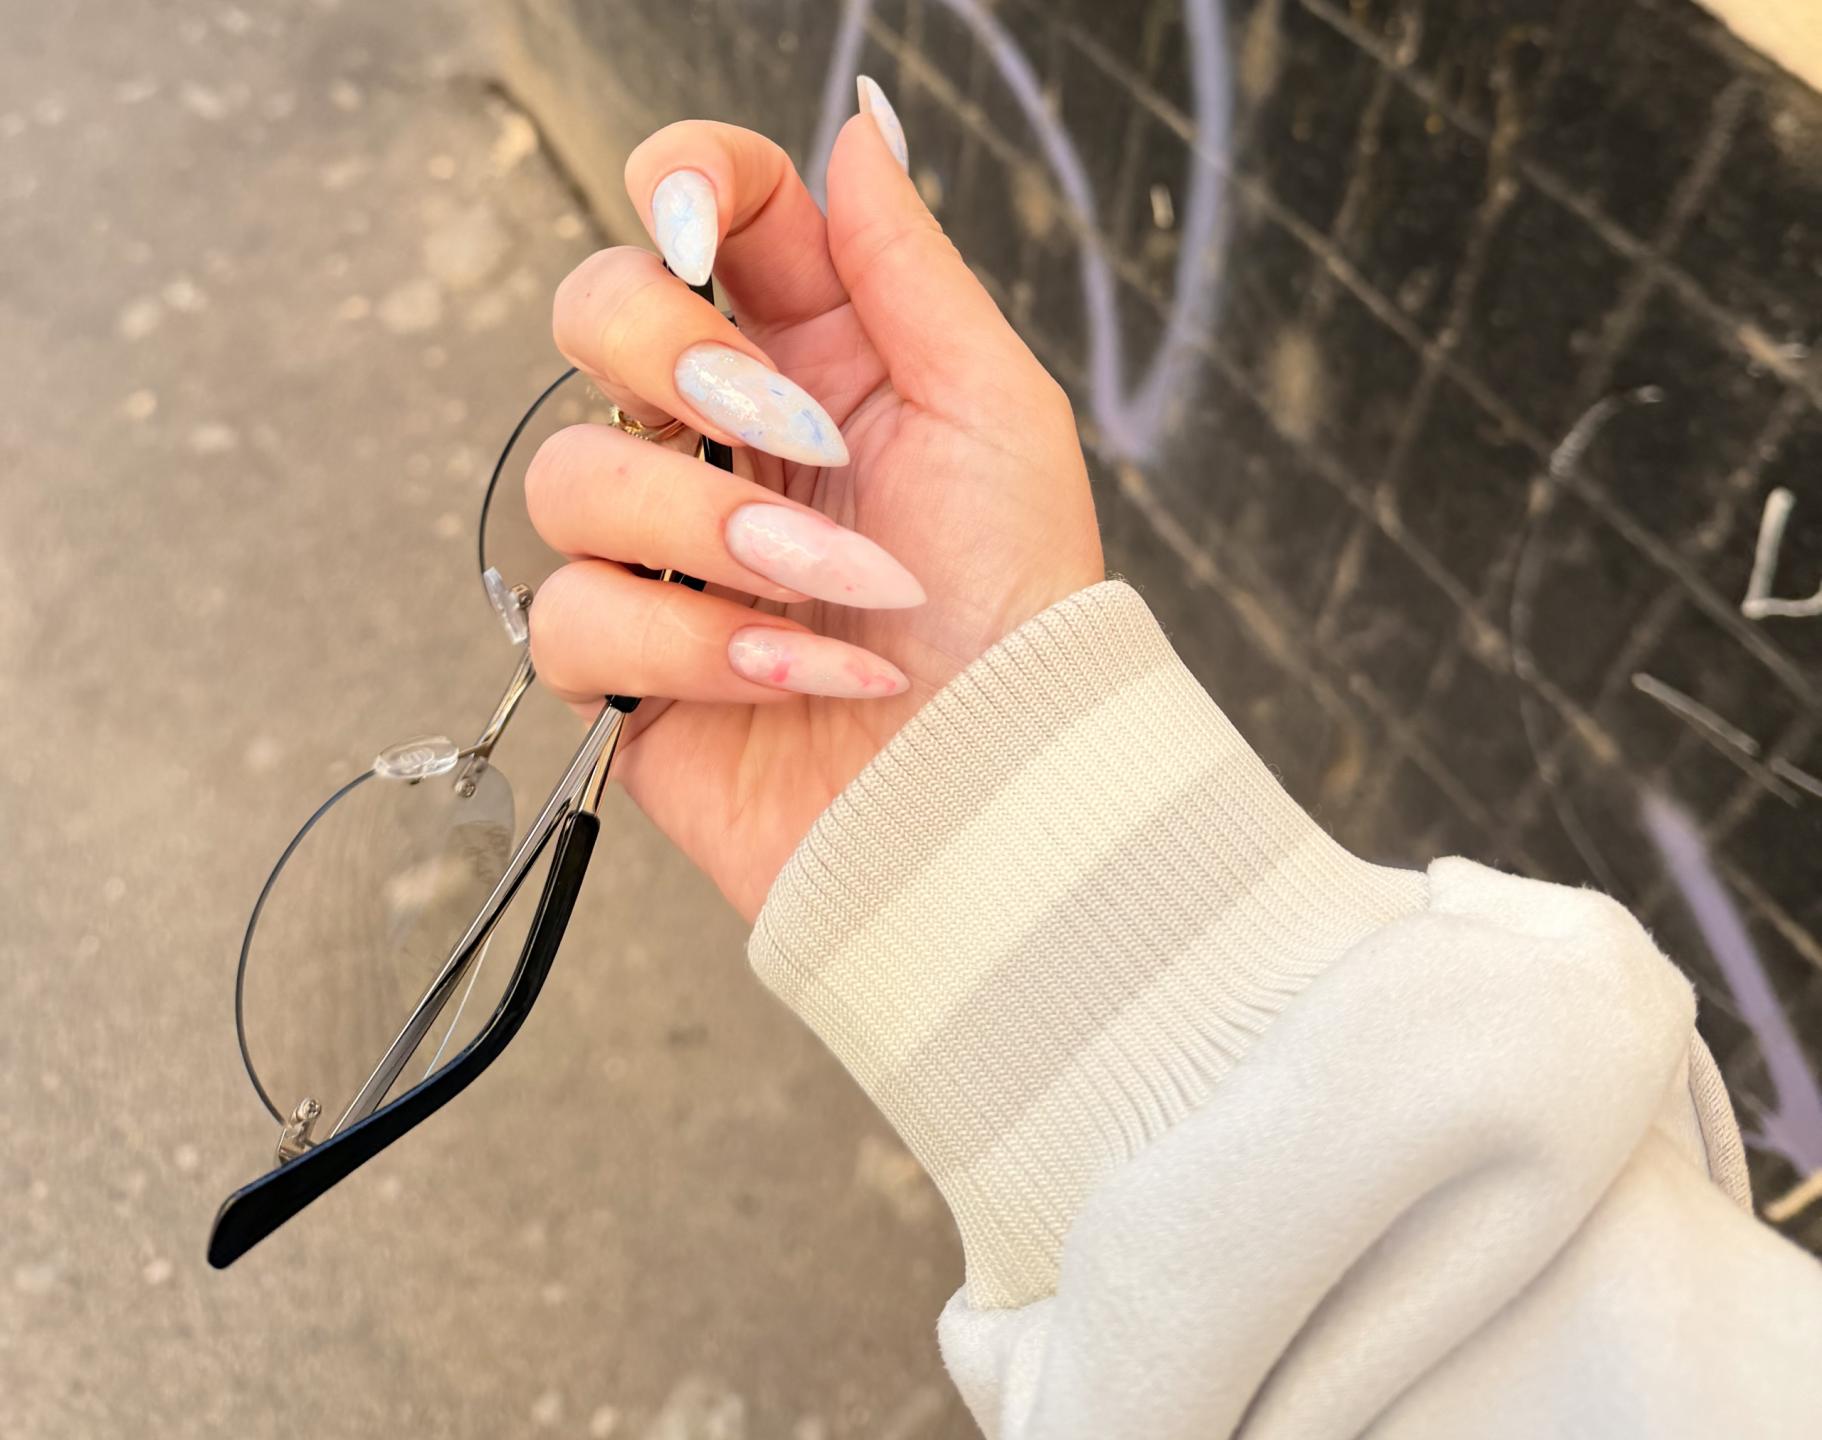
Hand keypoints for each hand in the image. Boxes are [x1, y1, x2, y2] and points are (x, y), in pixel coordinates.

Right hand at [528, 92, 1102, 920]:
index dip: (679, 187)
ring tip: (832, 597)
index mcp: (812, 353)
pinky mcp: (627, 665)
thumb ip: (906, 264)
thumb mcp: (993, 412)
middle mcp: (722, 435)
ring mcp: (664, 551)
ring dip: (708, 538)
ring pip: (570, 477)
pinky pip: (571, 621)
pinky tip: (793, 677)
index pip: (698, 212)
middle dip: (671, 359)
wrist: (996, 790)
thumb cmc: (1017, 609)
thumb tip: (859, 123)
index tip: (703, 231)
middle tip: (787, 435)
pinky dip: (690, 650)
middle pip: (591, 311)